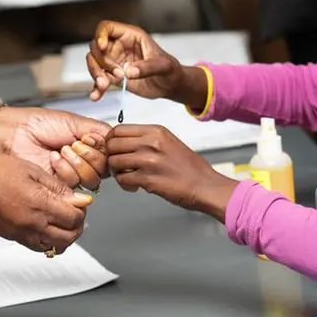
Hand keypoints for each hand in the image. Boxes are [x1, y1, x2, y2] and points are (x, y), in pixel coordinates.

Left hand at [0, 107, 110, 188]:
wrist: (15, 133)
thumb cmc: (39, 124)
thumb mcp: (75, 122)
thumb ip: (100, 131)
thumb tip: (117, 141)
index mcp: (87, 145)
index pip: (110, 154)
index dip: (103, 148)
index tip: (90, 137)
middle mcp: (82, 160)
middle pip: (105, 169)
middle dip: (91, 155)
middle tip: (74, 143)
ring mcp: (72, 174)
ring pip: (93, 179)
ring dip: (78, 163)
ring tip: (62, 151)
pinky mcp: (59, 186)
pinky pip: (74, 184)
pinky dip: (65, 169)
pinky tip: (53, 159)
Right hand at [0, 154, 92, 253]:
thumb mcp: (34, 171)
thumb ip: (58, 188)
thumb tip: (80, 199)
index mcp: (40, 204)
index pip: (74, 218)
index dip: (81, 210)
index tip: (80, 202)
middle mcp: (33, 223)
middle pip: (69, 237)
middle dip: (77, 226)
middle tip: (75, 213)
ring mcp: (23, 234)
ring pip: (56, 247)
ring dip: (65, 237)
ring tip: (63, 222)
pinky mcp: (15, 238)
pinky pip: (40, 248)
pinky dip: (49, 242)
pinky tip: (48, 228)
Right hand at [87, 20, 184, 100]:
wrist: (170, 85)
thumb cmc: (170, 69)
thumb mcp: (164, 66)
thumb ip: (148, 67)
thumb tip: (129, 72)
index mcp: (130, 36)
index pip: (107, 28)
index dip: (101, 35)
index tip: (103, 48)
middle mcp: (119, 47)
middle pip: (96, 47)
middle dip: (101, 61)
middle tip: (117, 75)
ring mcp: (114, 62)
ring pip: (94, 63)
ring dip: (96, 74)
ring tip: (105, 86)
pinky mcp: (112, 77)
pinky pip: (99, 80)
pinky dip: (96, 88)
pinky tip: (96, 96)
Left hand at [106, 124, 237, 220]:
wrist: (205, 185)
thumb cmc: (188, 167)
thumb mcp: (168, 142)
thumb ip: (146, 139)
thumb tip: (122, 143)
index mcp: (155, 131)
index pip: (118, 129)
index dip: (111, 141)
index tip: (114, 150)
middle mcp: (150, 142)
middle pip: (112, 144)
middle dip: (111, 156)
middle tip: (118, 166)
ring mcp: (148, 160)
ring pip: (114, 162)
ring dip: (116, 172)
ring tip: (127, 177)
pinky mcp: (148, 179)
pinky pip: (122, 180)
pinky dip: (124, 185)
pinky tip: (134, 186)